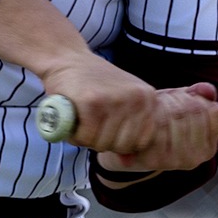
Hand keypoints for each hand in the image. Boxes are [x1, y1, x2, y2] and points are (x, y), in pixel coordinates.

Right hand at [39, 61, 217, 171]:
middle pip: (123, 146)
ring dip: (88, 136)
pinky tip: (76, 113)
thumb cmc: (95, 84)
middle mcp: (137, 99)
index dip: (119, 140)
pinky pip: (86, 137)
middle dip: (102, 139)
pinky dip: (75, 132)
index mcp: (149, 100)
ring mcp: (115, 101)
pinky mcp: (92, 103)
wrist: (67, 59)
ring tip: (85, 114)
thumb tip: (136, 158)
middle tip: (92, 118)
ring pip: (103, 144)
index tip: (107, 123)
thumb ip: (137, 123)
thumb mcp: (127, 97)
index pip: (142, 143)